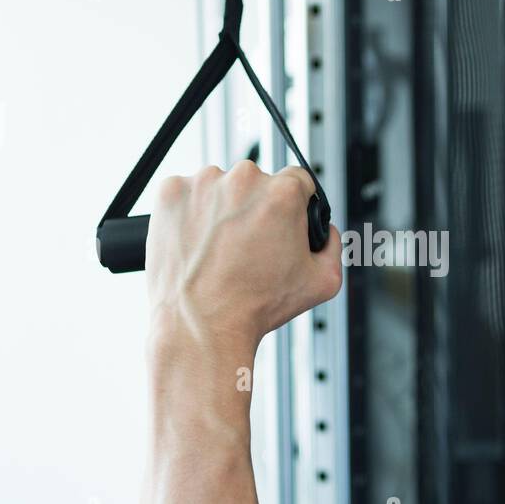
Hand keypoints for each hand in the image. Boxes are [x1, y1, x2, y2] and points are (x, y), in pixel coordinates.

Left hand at [145, 161, 341, 352]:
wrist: (200, 324)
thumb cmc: (255, 307)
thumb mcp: (322, 283)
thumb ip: (334, 245)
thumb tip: (324, 230)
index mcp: (282, 193)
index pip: (297, 180)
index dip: (292, 205)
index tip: (279, 223)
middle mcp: (243, 179)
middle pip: (256, 183)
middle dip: (255, 209)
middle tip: (248, 246)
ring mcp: (202, 183)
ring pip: (219, 187)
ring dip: (221, 209)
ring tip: (219, 249)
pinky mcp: (170, 193)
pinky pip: (185, 194)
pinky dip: (189, 213)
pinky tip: (198, 242)